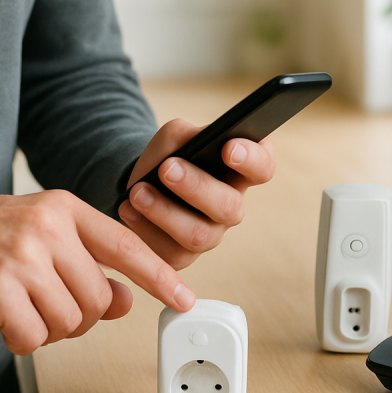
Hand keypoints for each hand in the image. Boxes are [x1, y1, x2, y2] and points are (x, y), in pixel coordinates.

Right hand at [0, 190, 194, 354]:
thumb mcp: (44, 237)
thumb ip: (87, 265)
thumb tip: (125, 301)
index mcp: (65, 209)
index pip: (126, 245)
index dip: (159, 276)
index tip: (185, 298)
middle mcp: (47, 228)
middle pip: (97, 298)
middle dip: (80, 316)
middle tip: (48, 308)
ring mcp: (21, 256)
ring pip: (69, 320)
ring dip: (49, 329)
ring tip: (23, 310)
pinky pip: (33, 337)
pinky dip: (22, 341)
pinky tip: (4, 322)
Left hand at [117, 119, 275, 269]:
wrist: (142, 183)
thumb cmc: (168, 156)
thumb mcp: (175, 137)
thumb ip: (186, 136)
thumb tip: (190, 147)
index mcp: (240, 172)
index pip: (262, 168)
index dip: (251, 159)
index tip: (228, 148)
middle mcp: (231, 206)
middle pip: (229, 206)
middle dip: (196, 187)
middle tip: (167, 168)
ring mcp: (210, 235)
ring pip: (198, 235)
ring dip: (165, 212)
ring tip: (138, 192)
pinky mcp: (183, 256)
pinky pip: (170, 253)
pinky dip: (145, 230)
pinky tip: (128, 209)